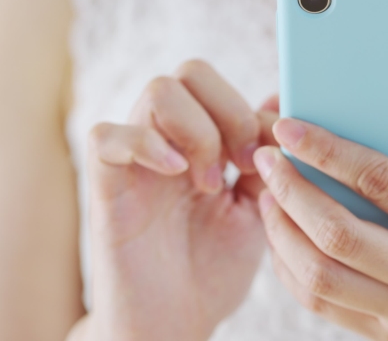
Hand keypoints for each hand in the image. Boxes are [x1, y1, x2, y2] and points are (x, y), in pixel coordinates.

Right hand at [74, 60, 274, 340]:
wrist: (174, 324)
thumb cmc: (213, 268)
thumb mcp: (257, 206)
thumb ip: (267, 156)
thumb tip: (281, 98)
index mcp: (202, 140)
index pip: (223, 84)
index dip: (254, 112)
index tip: (272, 158)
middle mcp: (167, 140)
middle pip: (191, 72)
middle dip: (229, 109)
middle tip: (243, 162)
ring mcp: (136, 159)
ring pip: (159, 90)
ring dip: (198, 131)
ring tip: (210, 183)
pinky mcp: (106, 185)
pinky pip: (108, 135)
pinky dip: (147, 144)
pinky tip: (178, 174)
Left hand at [253, 81, 387, 339]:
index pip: (384, 183)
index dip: (329, 152)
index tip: (291, 127)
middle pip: (339, 234)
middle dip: (291, 190)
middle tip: (267, 156)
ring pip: (321, 276)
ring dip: (281, 232)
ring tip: (266, 194)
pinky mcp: (386, 335)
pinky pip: (323, 306)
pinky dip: (291, 270)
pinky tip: (282, 236)